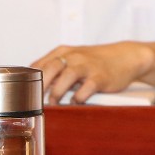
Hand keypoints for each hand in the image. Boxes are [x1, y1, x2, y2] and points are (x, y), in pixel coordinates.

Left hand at [31, 42, 154, 102]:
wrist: (127, 57)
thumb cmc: (97, 61)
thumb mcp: (74, 58)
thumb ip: (55, 69)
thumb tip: (36, 88)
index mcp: (64, 52)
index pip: (39, 65)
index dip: (30, 81)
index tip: (26, 94)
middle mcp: (75, 56)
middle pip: (51, 68)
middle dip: (40, 86)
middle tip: (36, 100)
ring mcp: (89, 66)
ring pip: (67, 76)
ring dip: (57, 92)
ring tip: (55, 103)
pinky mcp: (102, 77)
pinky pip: (86, 89)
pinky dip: (78, 98)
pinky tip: (76, 101)